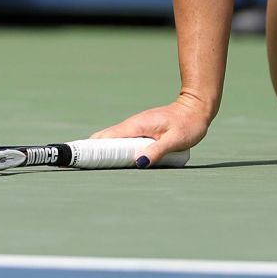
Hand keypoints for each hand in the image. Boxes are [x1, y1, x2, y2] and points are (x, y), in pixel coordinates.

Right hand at [89, 96, 211, 166]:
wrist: (196, 109)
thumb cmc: (188, 124)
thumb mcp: (175, 139)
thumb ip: (158, 150)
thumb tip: (139, 163)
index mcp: (136, 126)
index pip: (106, 137)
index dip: (91, 147)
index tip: (80, 159)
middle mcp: (132, 125)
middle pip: (105, 139)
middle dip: (94, 152)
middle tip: (85, 168)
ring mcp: (136, 128)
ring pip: (114, 141)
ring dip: (106, 152)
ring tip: (95, 169)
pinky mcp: (142, 131)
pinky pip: (124, 141)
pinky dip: (117, 150)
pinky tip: (116, 161)